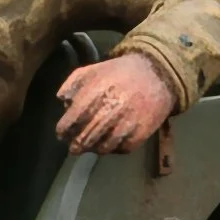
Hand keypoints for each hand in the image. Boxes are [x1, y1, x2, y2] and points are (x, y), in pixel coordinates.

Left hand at [55, 53, 175, 154]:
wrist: (157, 73)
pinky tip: (111, 143)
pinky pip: (122, 149)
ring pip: (103, 148)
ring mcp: (127, 124)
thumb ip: (72, 84)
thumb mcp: (92, 70)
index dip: (64, 131)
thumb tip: (62, 103)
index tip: (62, 135)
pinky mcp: (142, 133)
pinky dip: (114, 149)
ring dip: (94, 148)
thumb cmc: (119, 72)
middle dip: (76, 145)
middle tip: (74, 147)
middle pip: (86, 138)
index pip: (73, 120)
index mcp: (96, 94)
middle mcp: (111, 111)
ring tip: (91, 146)